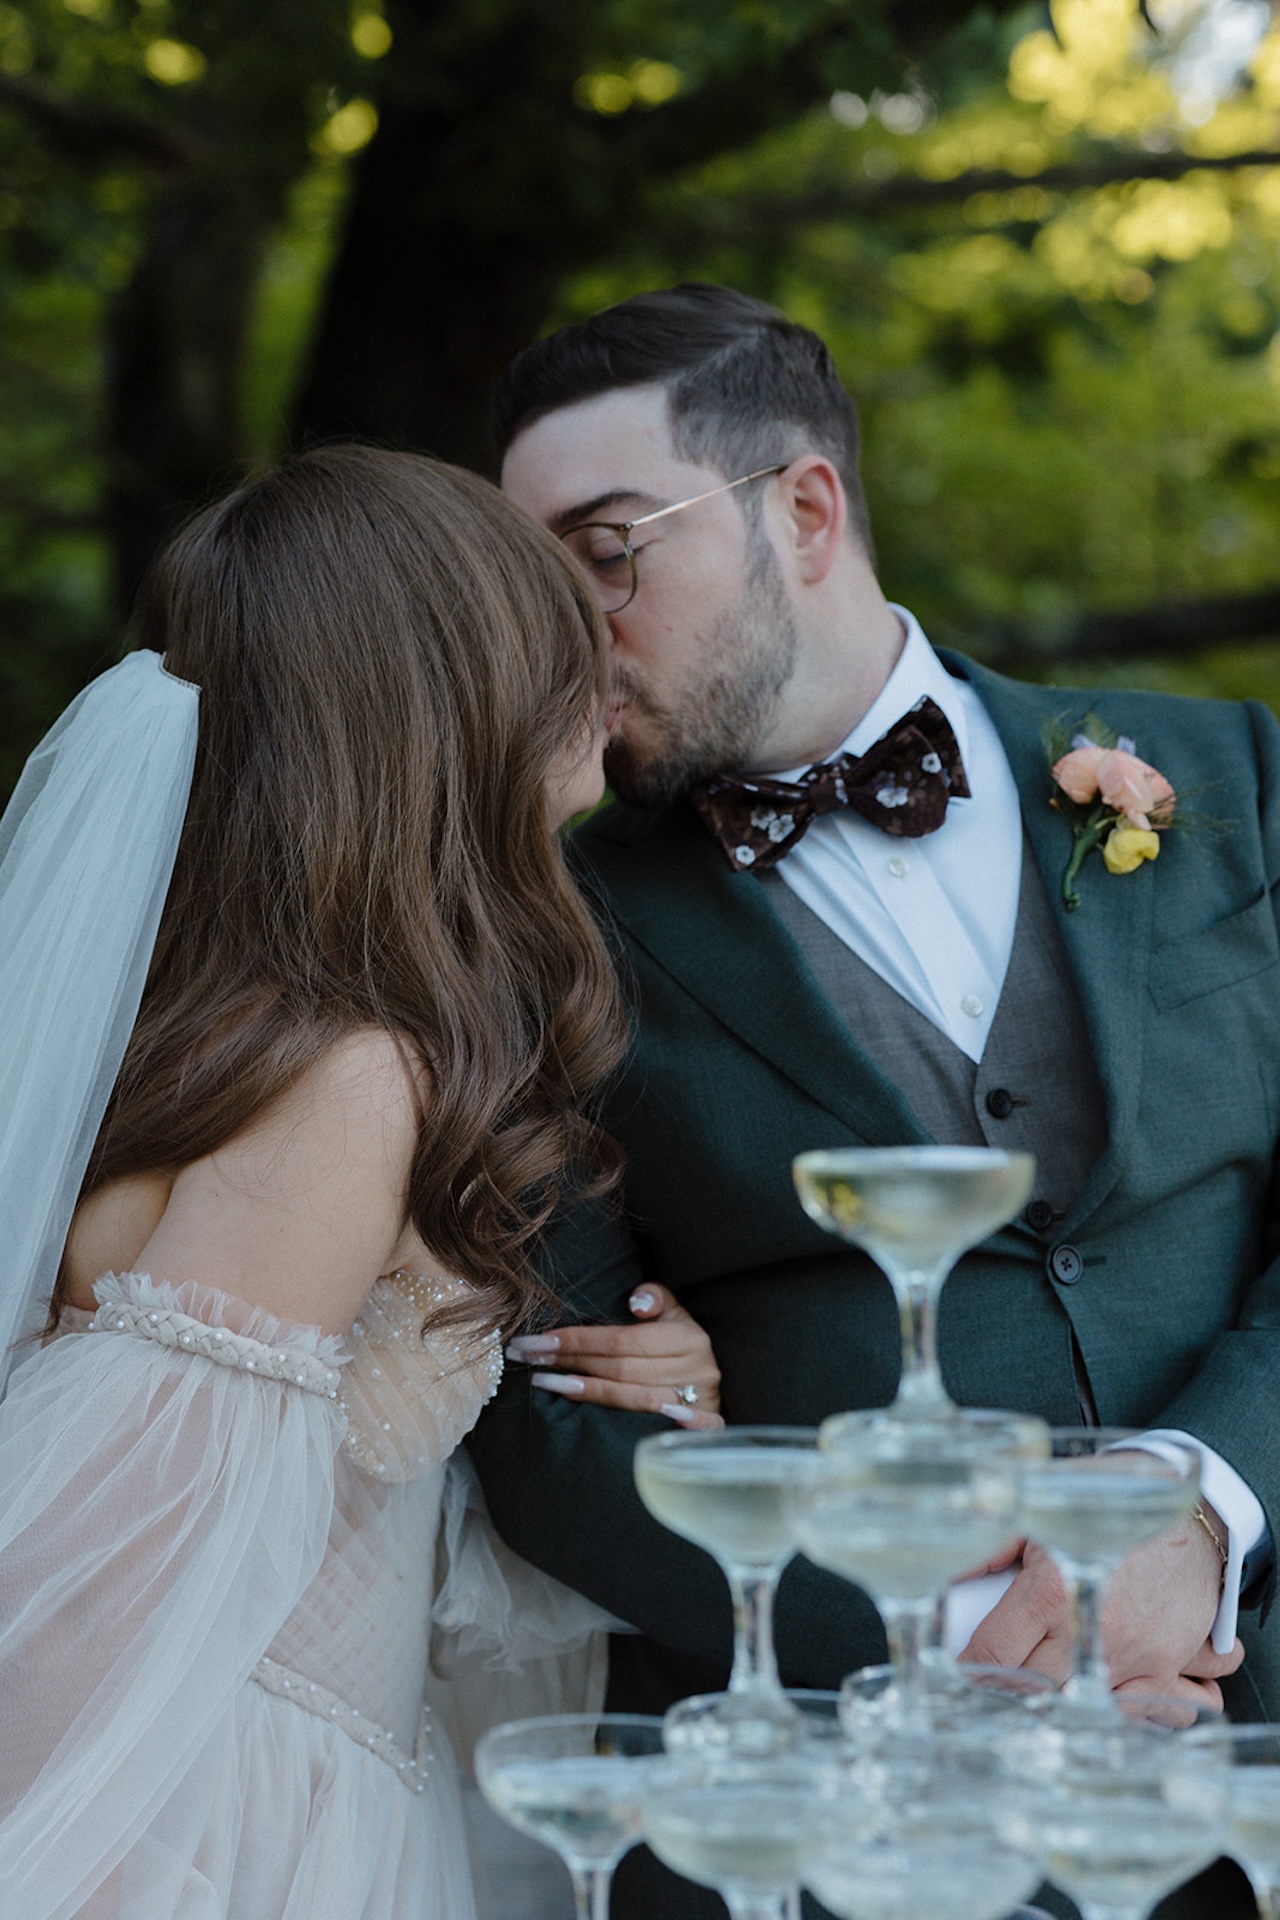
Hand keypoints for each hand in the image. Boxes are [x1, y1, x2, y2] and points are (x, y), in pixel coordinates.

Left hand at [504, 1283, 723, 1427]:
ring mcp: (698, 1403)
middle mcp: (695, 1370)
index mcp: (688, 1338)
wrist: (719, 1390)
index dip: (578, 1339)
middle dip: (570, 1361)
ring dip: (583, 1391)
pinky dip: (633, 1422)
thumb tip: (636, 1301)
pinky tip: (597, 1416)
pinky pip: (661, 1431)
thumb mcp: (677, 1316)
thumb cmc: (685, 1349)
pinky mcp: (699, 1430)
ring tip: (544, 1382)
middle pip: (620, 1369)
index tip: (540, 1339)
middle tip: (528, 1356)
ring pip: (630, 1399)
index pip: (621, 1340)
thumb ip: (657, 1299)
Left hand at [960, 1506, 1241, 1710]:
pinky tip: (1096, 1693)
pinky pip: (1132, 1712)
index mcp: (1052, 1591)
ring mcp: (1131, 1658)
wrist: (1192, 1511)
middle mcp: (1091, 1632)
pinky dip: (1113, 1709)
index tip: (963, 1662)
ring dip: (1052, 1694)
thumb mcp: (1040, 1511)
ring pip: (1075, 1703)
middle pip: (1030, 1687)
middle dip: (1005, 1680)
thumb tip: (951, 1580)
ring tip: (1040, 1675)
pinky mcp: (1164, 1667)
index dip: (969, 1663)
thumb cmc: (1115, 1503)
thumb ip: (990, 1549)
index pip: (993, 1653)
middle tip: (996, 1667)